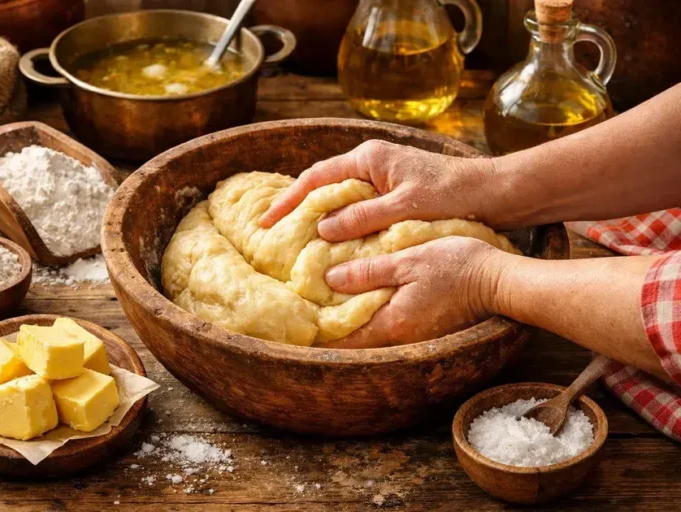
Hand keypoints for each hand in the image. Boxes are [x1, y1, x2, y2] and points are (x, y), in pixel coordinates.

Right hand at [259, 139, 493, 240]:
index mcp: (368, 158)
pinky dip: (339, 223)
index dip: (288, 201)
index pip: (315, 178)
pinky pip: (354, 207)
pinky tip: (331, 242)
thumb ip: (364, 217)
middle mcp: (369, 163)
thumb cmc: (451, 194)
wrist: (492, 192)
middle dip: (295, 208)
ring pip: (337, 197)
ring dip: (316, 217)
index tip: (265, 222)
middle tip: (271, 234)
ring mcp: (379, 177)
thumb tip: (322, 229)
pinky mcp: (390, 193)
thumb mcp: (405, 207)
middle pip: (321, 185)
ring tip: (294, 241)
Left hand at [316, 237, 505, 348]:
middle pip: (355, 340)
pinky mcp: (424, 328)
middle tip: (305, 312)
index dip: (319, 333)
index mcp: (392, 322)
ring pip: (371, 334)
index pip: (345, 339)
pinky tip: (361, 300)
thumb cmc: (456, 265)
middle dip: (331, 329)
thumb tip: (330, 278)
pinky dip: (369, 317)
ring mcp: (414, 335)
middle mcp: (400, 336)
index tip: (297, 323)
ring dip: (350, 323)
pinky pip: (387, 327)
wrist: (499, 279)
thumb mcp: (408, 260)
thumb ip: (368, 272)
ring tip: (326, 305)